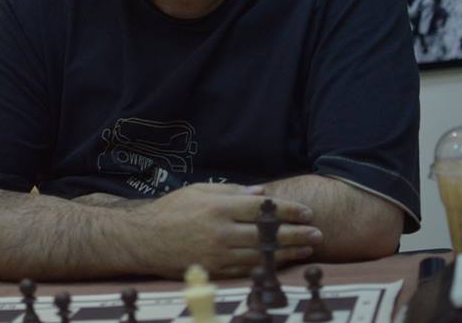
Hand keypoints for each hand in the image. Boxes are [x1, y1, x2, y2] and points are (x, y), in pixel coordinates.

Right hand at [131, 184, 320, 278]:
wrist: (144, 239)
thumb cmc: (172, 210)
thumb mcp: (199, 190)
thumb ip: (232, 191)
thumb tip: (262, 193)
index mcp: (218, 207)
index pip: (263, 209)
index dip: (288, 211)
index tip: (307, 213)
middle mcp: (220, 231)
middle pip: (268, 233)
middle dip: (296, 233)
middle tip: (317, 233)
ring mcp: (218, 254)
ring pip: (261, 255)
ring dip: (287, 252)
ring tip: (307, 249)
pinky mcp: (214, 271)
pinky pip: (247, 270)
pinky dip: (268, 267)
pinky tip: (282, 263)